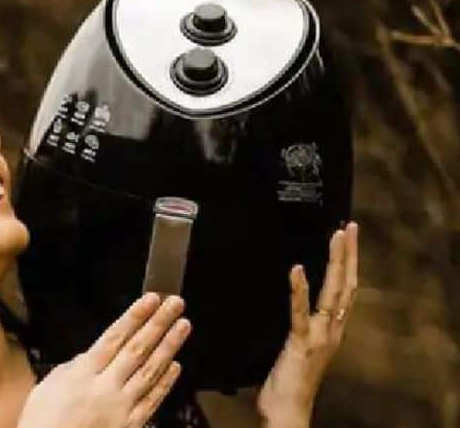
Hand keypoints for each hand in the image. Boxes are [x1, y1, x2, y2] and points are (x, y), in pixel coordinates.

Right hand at [17, 294, 190, 427]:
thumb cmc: (42, 424)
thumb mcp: (47, 387)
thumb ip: (71, 368)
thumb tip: (87, 356)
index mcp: (83, 373)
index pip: (115, 337)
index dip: (135, 316)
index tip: (151, 299)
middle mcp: (106, 386)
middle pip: (137, 348)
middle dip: (158, 323)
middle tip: (175, 304)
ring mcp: (121, 407)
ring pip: (150, 370)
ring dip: (169, 346)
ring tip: (183, 326)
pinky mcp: (131, 426)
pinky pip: (152, 400)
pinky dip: (165, 382)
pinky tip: (176, 366)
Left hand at [257, 222, 359, 427]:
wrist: (288, 409)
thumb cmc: (290, 381)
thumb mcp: (302, 345)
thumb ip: (305, 324)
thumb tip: (301, 302)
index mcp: (332, 329)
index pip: (345, 289)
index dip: (349, 263)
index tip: (348, 238)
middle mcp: (332, 330)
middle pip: (346, 285)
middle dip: (349, 254)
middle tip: (349, 228)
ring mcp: (319, 336)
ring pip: (333, 293)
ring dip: (335, 262)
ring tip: (336, 237)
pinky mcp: (301, 342)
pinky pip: (301, 312)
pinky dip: (300, 290)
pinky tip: (296, 269)